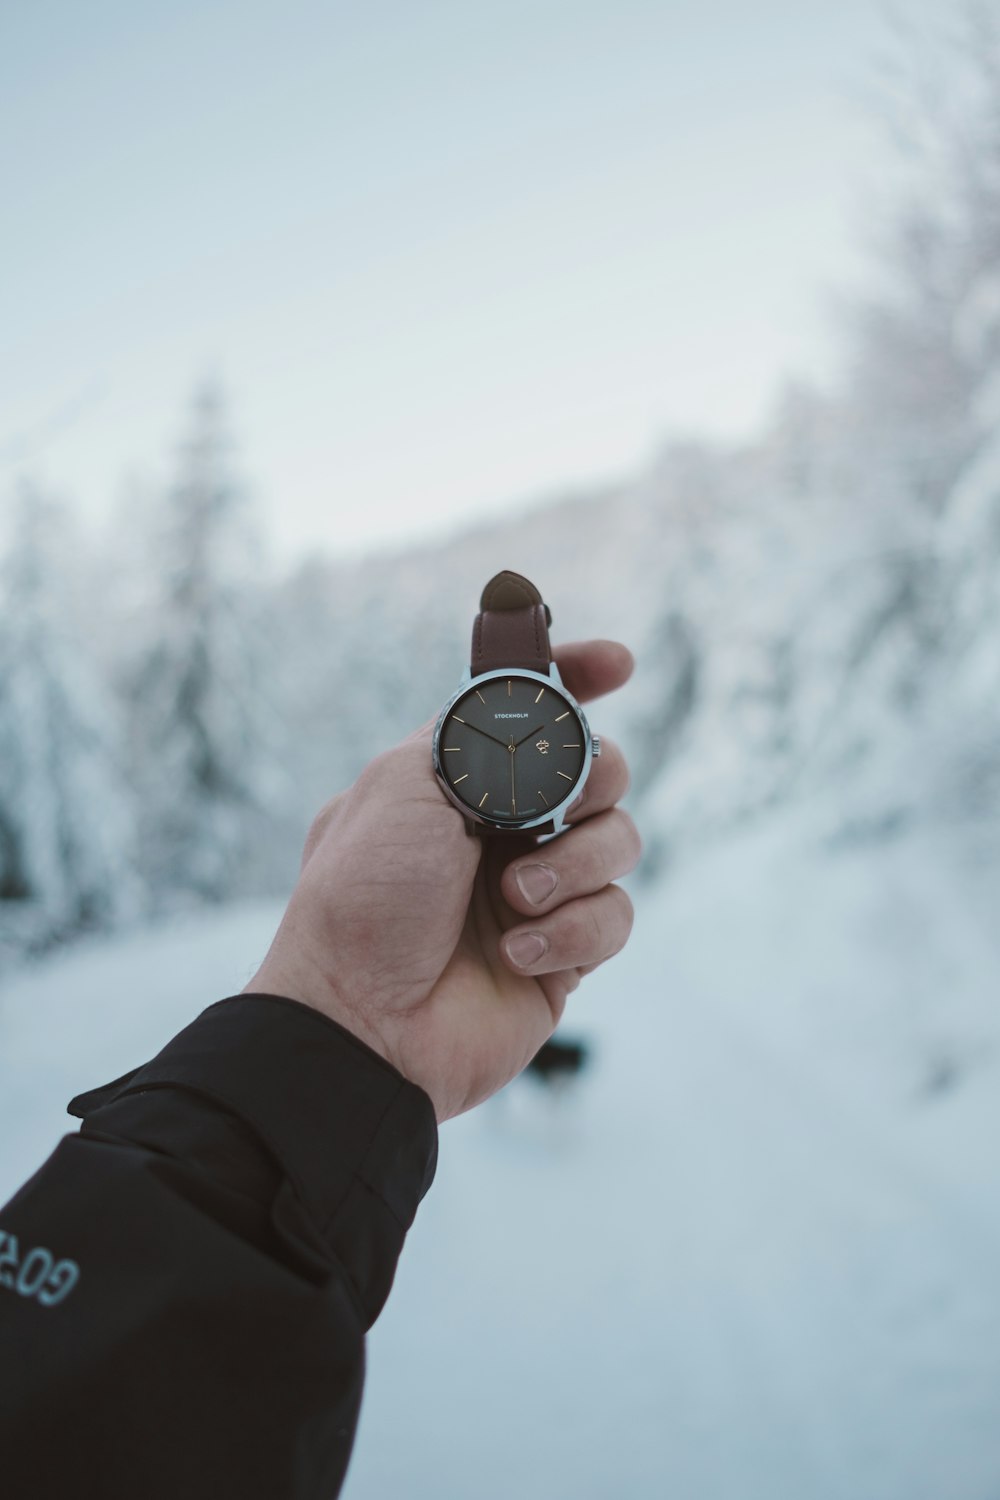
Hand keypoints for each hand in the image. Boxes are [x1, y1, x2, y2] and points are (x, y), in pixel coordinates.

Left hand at [243, 640, 639, 1121]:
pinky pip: (615, 917)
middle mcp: (504, 830)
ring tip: (515, 898)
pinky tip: (517, 952)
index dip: (577, 680)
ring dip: (574, 864)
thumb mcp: (403, 783)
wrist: (362, 1020)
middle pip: (600, 771)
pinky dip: (572, 930)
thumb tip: (541, 710)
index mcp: (460, 782)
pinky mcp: (565, 953)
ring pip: (620, 842)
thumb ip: (474, 734)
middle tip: (559, 805)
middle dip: (594, 779)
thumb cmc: (365, 897)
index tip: (616, 663)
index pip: (533, 714)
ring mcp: (539, 891)